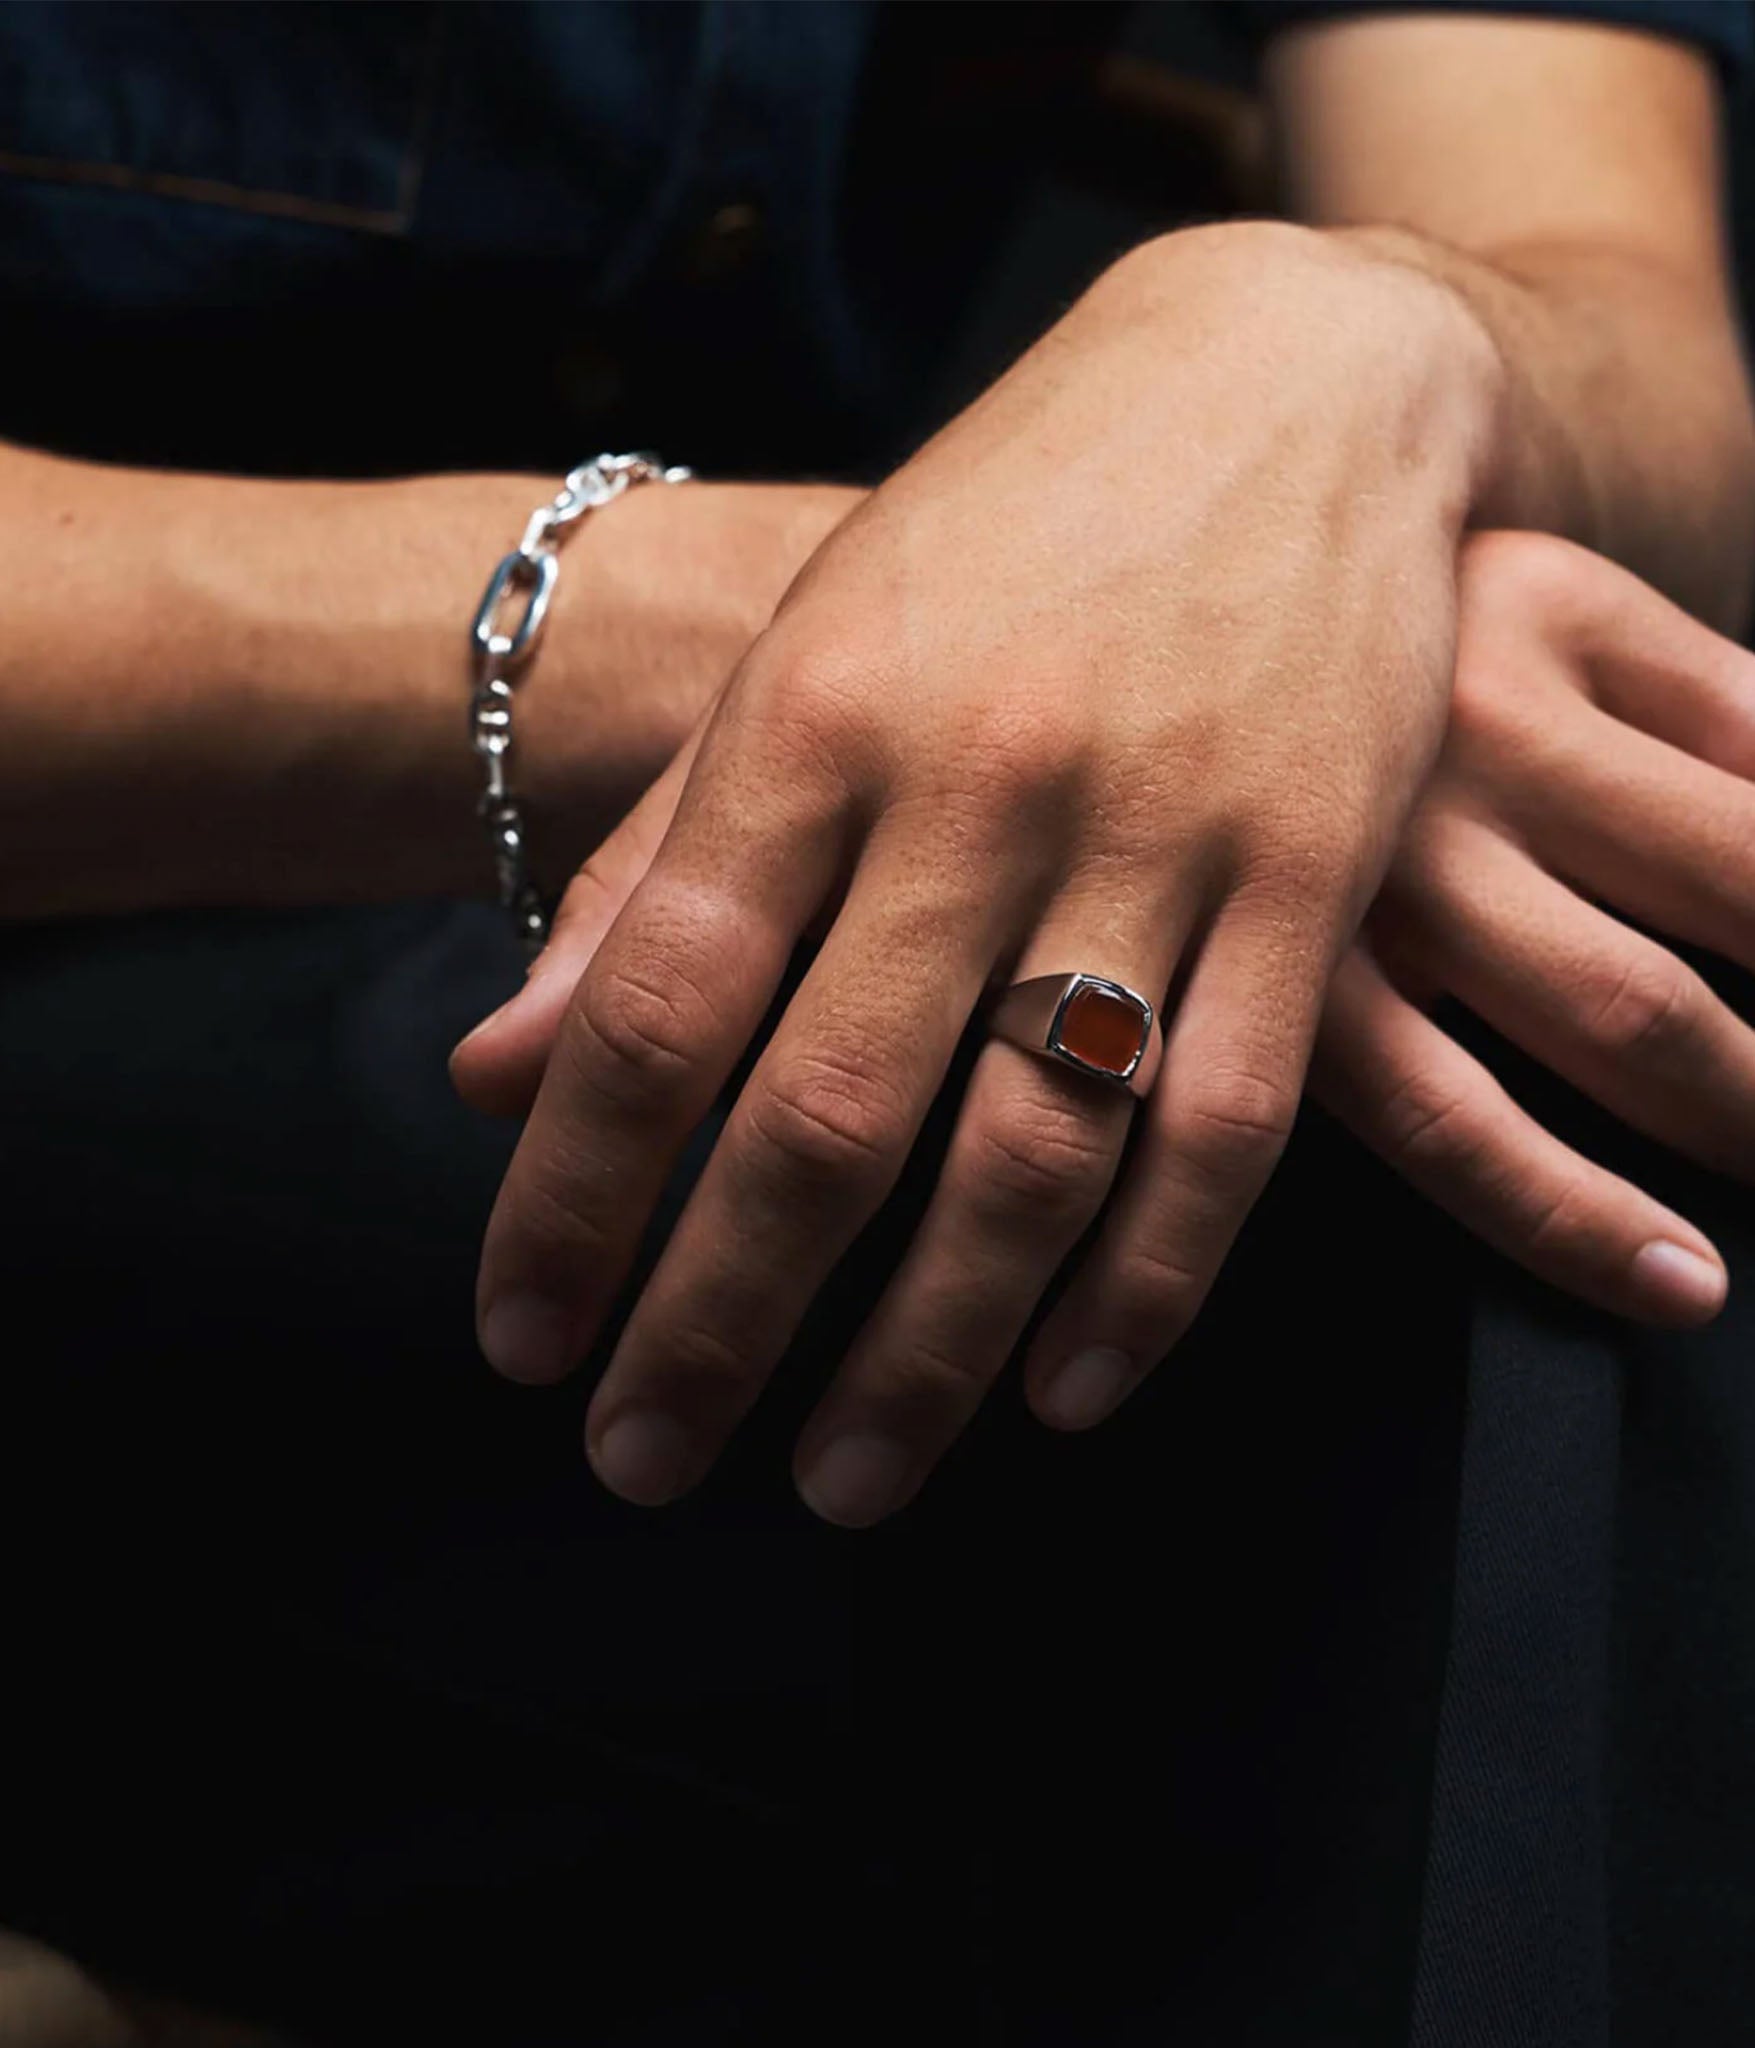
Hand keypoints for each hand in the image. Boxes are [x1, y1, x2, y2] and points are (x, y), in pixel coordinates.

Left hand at [459, 223, 1499, 1526]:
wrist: (1287, 384)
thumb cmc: (1006, 539)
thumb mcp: (809, 659)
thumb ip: (662, 868)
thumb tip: (502, 1078)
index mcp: (818, 717)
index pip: (655, 1005)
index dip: (573, 1197)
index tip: (522, 1340)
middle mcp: (979, 783)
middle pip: (827, 1114)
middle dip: (718, 1318)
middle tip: (645, 1464)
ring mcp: (1164, 833)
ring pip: (1031, 1153)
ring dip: (925, 1351)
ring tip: (844, 1478)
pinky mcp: (1313, 876)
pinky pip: (1228, 1126)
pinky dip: (1147, 1287)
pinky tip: (1061, 1395)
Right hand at [1309, 530, 1750, 1321]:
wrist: (1143, 617)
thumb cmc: (1377, 641)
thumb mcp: (1560, 605)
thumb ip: (1719, 698)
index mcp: (1545, 642)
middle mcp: (1459, 758)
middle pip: (1728, 888)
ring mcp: (1359, 874)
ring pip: (1612, 1017)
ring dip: (1742, 1117)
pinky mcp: (1273, 979)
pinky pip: (1436, 1120)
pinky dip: (1566, 1211)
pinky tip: (1661, 1278)